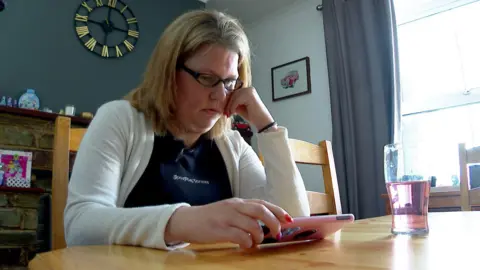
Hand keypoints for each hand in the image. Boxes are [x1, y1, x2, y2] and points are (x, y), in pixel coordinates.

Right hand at [164, 198, 292, 248]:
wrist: (187, 220)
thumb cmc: (210, 218)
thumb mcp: (229, 211)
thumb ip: (245, 215)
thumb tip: (265, 225)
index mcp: (238, 202)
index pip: (262, 203)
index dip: (278, 211)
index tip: (289, 219)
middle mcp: (234, 207)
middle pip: (260, 211)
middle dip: (274, 222)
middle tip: (277, 233)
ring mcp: (226, 218)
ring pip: (252, 225)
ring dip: (259, 236)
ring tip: (255, 242)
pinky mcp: (219, 230)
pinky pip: (240, 237)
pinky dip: (247, 243)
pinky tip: (244, 245)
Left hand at [224, 87, 274, 130]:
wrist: (262, 122)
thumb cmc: (253, 115)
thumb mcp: (240, 107)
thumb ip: (234, 103)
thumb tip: (224, 102)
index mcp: (248, 90)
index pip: (235, 93)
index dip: (229, 101)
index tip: (225, 109)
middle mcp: (249, 89)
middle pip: (234, 94)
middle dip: (228, 104)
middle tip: (226, 112)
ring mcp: (250, 91)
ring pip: (234, 97)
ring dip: (230, 106)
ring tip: (229, 114)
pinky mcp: (249, 96)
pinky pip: (237, 100)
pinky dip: (233, 107)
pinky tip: (232, 113)